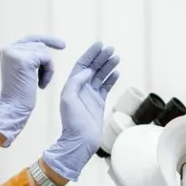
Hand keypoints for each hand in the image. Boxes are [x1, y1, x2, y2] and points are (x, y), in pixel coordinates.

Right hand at [0, 35, 66, 146]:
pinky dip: (48, 72)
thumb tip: (43, 44)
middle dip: (45, 63)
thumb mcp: (22, 71)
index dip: (47, 40)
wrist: (14, 108)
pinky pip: (47, 59)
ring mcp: (15, 53)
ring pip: (44, 52)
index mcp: (6, 50)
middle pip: (39, 45)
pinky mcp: (25, 59)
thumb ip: (28, 56)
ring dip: (47, 69)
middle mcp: (8, 49)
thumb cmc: (20, 95)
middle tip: (42, 81)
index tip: (63, 45)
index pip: (30, 39)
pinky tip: (41, 85)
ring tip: (40, 83)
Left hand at [41, 42, 120, 180]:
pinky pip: (106, 87)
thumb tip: (87, 71)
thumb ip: (75, 82)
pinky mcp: (99, 102)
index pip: (82, 65)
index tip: (99, 45)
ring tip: (116, 57)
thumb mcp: (68, 99)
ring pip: (101, 76)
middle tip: (111, 49)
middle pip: (93, 68)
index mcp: (72, 85)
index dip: (90, 54)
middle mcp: (81, 88)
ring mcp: (91, 95)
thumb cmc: (72, 121)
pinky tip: (117, 71)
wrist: (80, 140)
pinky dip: (111, 79)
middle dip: (101, 57)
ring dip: (108, 66)